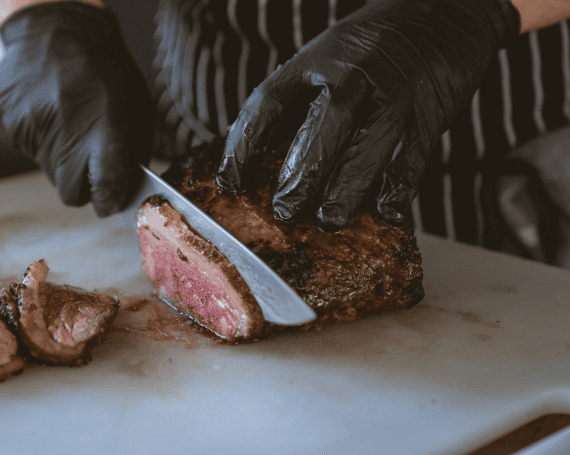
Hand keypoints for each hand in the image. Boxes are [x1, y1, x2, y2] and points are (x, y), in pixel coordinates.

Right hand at [0, 1, 153, 215]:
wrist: (53, 27)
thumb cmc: (104, 67)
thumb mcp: (135, 105)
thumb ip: (132, 151)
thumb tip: (125, 188)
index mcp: (104, 126)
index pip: (107, 188)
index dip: (111, 199)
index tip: (113, 197)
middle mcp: (66, 132)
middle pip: (71, 194)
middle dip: (83, 187)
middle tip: (91, 165)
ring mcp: (33, 130)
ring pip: (50, 172)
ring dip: (64, 159)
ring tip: (71, 122)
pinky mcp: (11, 125)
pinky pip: (32, 152)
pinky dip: (44, 141)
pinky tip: (51, 112)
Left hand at [216, 0, 519, 231]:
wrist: (440, 17)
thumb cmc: (369, 52)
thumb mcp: (323, 61)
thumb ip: (296, 105)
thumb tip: (257, 162)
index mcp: (314, 61)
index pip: (268, 102)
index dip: (243, 146)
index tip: (229, 184)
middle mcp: (352, 75)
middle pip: (321, 127)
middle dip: (300, 176)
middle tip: (284, 211)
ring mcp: (392, 96)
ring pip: (366, 148)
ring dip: (345, 190)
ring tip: (327, 219)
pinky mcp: (428, 115)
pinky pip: (411, 159)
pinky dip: (397, 189)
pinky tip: (385, 212)